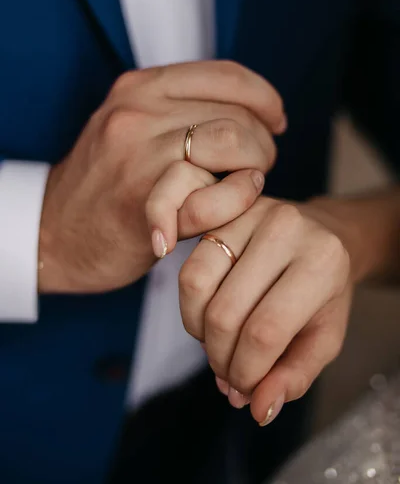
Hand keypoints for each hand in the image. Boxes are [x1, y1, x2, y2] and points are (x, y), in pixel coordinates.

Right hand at [39, 61, 284, 293]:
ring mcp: (140, 154)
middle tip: (254, 170)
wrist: (54, 231)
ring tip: (242, 189)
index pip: (228, 75)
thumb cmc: (107, 183)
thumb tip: (257, 111)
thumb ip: (181, 111)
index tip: (276, 123)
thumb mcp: (131, 126)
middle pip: (238, 115)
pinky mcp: (145, 200)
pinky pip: (216, 193)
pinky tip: (220, 216)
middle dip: (263, 146)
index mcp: (141, 87)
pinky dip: (232, 204)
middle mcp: (139, 112)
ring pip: (233, 143)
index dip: (265, 99)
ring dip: (253, 172)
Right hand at [179, 195, 353, 424]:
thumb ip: (295, 376)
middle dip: (220, 357)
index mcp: (322, 262)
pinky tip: (208, 317)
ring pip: (196, 283)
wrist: (325, 235)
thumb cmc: (326, 291)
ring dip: (198, 331)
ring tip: (217, 344)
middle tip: (229, 373)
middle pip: (225, 312)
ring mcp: (249, 215)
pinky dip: (190, 306)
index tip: (245, 388)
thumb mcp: (326, 337)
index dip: (246, 371)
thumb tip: (258, 409)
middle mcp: (285, 229)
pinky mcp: (223, 215)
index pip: (266, 330)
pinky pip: (188, 267)